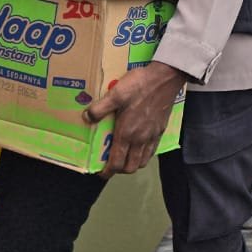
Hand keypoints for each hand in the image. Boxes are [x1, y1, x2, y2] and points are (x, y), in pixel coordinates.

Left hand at [84, 61, 184, 177]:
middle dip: (119, 170)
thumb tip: (87, 118)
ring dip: (132, 164)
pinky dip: (144, 155)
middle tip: (111, 163)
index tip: (100, 173)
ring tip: (124, 156)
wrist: (165, 78)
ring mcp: (152, 136)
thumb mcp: (115, 94)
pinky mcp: (160, 130)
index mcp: (126, 133)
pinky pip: (152, 151)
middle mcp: (140, 139)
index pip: (116, 163)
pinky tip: (139, 146)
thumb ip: (99, 109)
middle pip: (130, 167)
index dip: (107, 172)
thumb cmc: (140, 85)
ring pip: (142, 161)